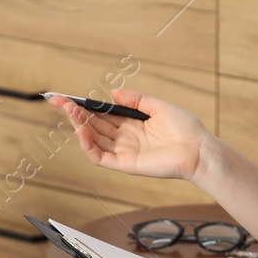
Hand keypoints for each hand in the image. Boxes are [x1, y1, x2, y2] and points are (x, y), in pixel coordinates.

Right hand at [46, 89, 213, 181]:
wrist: (198, 150)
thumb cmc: (185, 128)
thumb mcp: (158, 106)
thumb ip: (135, 100)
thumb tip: (112, 93)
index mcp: (132, 124)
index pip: (102, 114)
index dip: (85, 107)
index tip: (68, 98)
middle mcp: (125, 138)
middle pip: (94, 125)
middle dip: (75, 114)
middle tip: (59, 101)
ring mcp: (123, 151)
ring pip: (93, 139)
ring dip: (79, 125)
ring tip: (69, 111)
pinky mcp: (125, 164)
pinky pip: (100, 156)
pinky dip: (88, 145)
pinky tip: (81, 131)